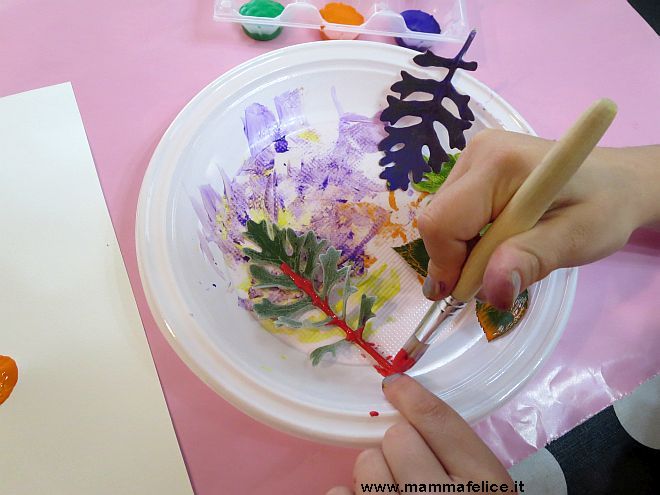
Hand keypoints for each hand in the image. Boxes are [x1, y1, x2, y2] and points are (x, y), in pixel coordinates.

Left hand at [327, 374, 512, 494]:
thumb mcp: (484, 494)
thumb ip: (458, 459)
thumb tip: (403, 409)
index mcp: (485, 487)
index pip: (442, 424)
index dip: (414, 398)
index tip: (396, 387)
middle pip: (397, 438)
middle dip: (399, 450)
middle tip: (411, 473)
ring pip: (367, 463)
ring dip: (375, 475)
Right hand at [417, 130, 659, 308]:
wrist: (617, 182)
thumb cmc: (603, 207)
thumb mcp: (576, 239)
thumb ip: (531, 260)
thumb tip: (491, 292)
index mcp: (498, 163)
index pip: (442, 221)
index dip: (446, 263)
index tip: (470, 292)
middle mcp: (477, 153)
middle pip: (438, 220)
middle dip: (458, 259)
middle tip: (494, 279)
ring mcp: (472, 158)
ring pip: (442, 220)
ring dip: (465, 251)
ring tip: (506, 256)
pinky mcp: (472, 168)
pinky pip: (452, 214)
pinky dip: (468, 239)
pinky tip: (499, 240)